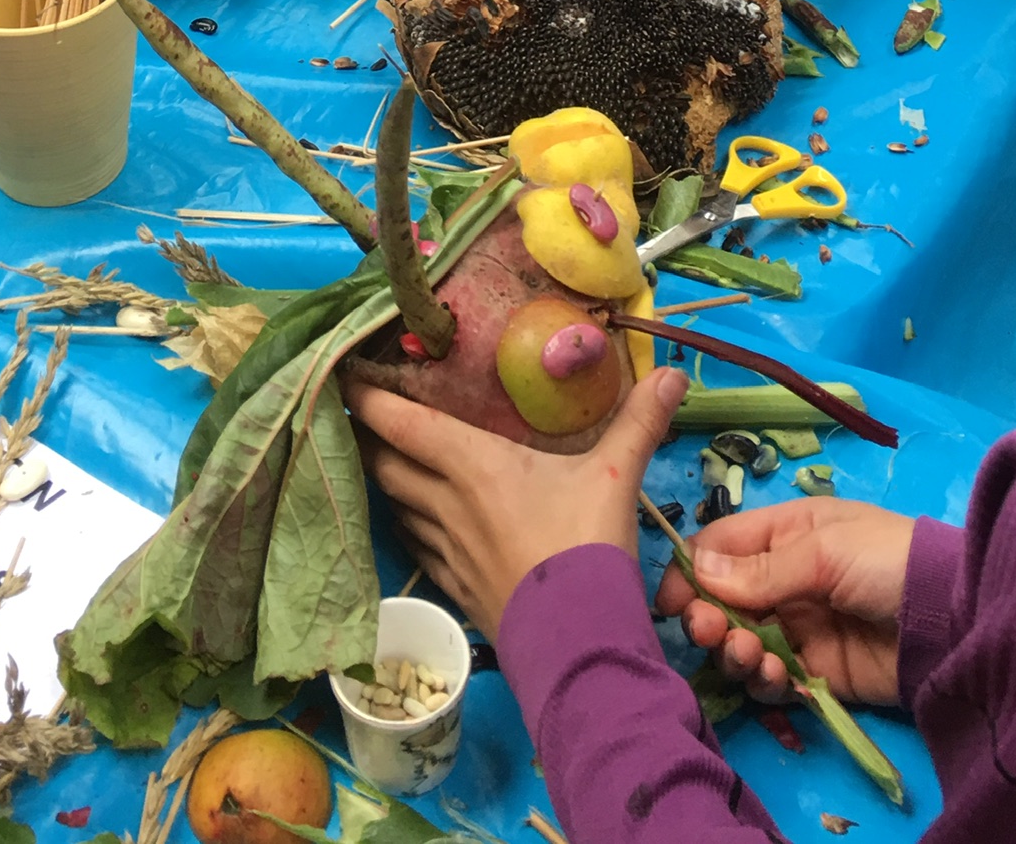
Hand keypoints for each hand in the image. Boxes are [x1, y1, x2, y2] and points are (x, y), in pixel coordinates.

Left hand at [348, 367, 689, 640]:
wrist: (575, 642)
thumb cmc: (586, 545)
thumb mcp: (616, 474)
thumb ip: (639, 420)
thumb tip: (676, 374)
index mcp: (471, 463)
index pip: (400, 422)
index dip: (366, 396)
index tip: (339, 373)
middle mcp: (444, 501)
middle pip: (383, 462)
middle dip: (366, 435)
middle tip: (356, 412)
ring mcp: (444, 548)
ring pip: (393, 503)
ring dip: (381, 479)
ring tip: (375, 457)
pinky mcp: (454, 584)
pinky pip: (415, 544)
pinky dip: (406, 522)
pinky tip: (413, 518)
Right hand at [654, 498, 913, 706]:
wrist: (953, 620)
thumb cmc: (886, 560)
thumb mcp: (823, 551)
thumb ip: (760, 569)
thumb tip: (698, 571)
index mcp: (782, 534)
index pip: (718, 548)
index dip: (689, 573)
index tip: (669, 603)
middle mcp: (782, 580)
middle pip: (721, 601)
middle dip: (708, 618)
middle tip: (710, 632)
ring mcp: (799, 628)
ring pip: (742, 644)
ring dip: (736, 652)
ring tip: (753, 655)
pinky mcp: (816, 672)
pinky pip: (773, 680)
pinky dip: (765, 682)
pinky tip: (779, 678)